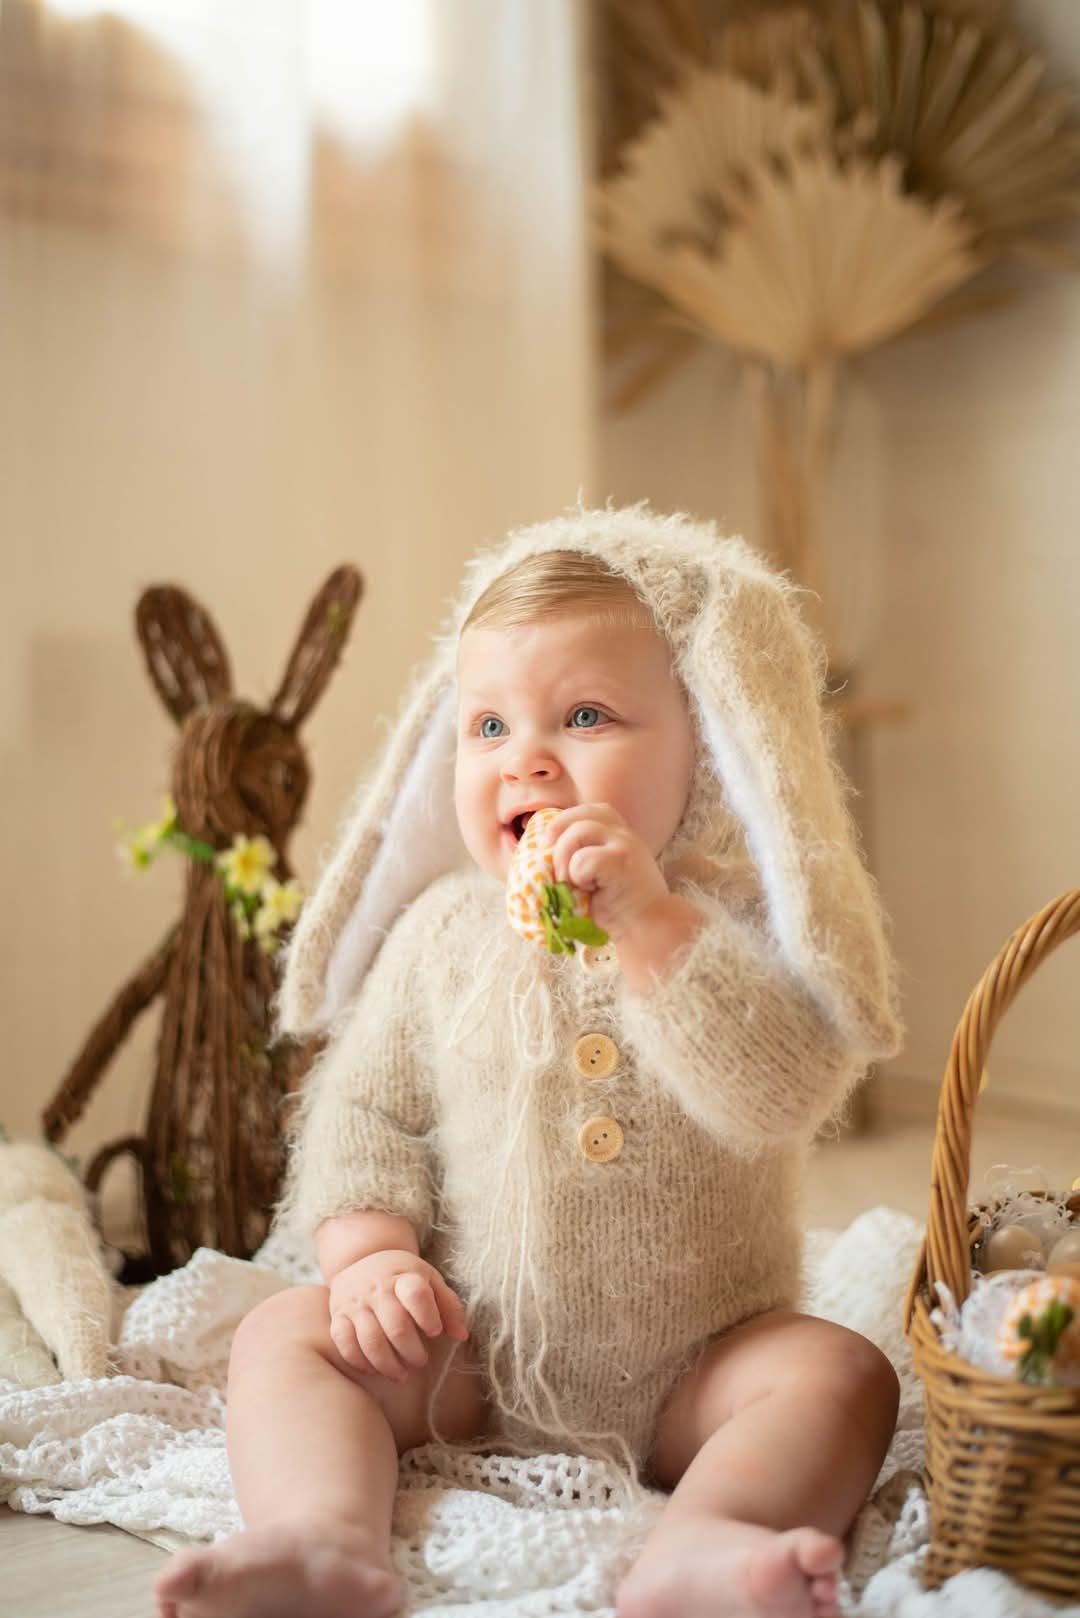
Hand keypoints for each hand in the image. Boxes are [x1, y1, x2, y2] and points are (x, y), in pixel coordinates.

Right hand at [327, 1249, 468, 1383]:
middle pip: (395, 1323)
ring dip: (388, 1363)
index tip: (436, 1332)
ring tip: (402, 1374)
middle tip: (421, 1361)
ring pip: (370, 1339)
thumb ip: (449, 1306)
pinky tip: (375, 1370)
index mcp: (404, 1276)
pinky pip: (344, 1343)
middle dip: (411, 1350)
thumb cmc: (403, 1277)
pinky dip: (359, 1361)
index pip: (416, 1294)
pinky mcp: (338, 1316)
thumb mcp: (430, 1280)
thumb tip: (461, 1336)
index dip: (427, 1315)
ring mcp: (355, 1303)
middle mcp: (377, 1288)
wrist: (362, 1258)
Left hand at [542, 803, 669, 943]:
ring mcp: (624, 844)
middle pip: (579, 816)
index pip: (587, 811)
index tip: (550, 845)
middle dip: (557, 837)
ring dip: (564, 860)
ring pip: (578, 833)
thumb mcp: (602, 873)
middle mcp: (623, 833)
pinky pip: (583, 859)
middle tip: (553, 865)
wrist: (648, 927)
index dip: (564, 823)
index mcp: (619, 833)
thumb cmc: (619, 905)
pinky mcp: (620, 861)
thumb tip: (544, 853)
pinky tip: (588, 890)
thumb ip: (586, 854)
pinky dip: (577, 876)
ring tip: (571, 883)